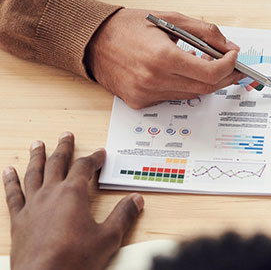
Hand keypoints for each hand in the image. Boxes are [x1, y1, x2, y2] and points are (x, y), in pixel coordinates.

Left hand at [3, 132, 143, 269]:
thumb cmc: (74, 260)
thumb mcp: (108, 238)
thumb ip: (123, 216)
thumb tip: (136, 201)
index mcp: (73, 194)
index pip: (85, 167)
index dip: (94, 158)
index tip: (100, 154)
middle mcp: (51, 194)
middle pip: (57, 163)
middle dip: (64, 148)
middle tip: (66, 136)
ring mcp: (32, 206)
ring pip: (34, 173)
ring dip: (37, 157)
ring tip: (38, 144)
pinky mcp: (18, 220)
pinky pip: (13, 195)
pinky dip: (10, 181)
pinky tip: (8, 172)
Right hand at [86, 9, 244, 108]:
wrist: (91, 40)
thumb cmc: (129, 26)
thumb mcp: (171, 18)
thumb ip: (205, 32)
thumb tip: (229, 47)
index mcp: (162, 57)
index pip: (210, 73)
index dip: (229, 66)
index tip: (234, 57)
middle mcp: (153, 80)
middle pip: (205, 87)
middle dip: (225, 76)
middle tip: (233, 66)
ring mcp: (146, 94)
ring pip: (191, 94)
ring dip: (205, 81)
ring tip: (208, 64)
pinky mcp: (140, 102)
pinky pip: (173, 98)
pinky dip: (185, 86)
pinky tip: (183, 71)